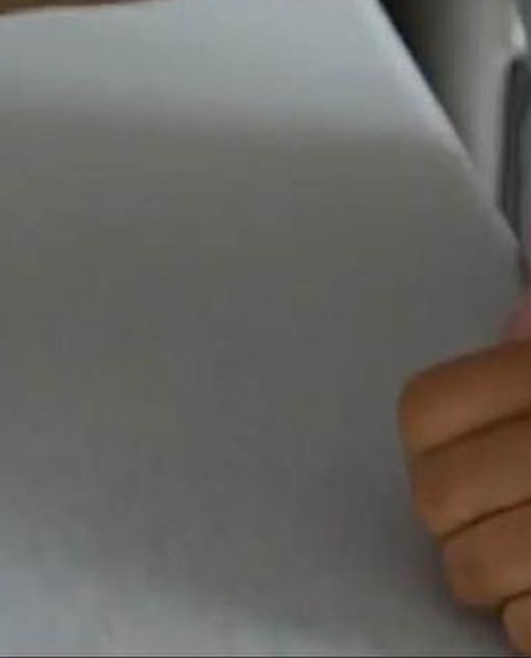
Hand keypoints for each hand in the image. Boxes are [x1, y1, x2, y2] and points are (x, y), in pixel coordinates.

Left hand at [400, 338, 530, 652]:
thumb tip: (515, 318)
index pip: (424, 412)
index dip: (431, 447)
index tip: (466, 462)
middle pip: (433, 496)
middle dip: (457, 523)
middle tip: (502, 522)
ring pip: (468, 570)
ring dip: (493, 579)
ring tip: (528, 563)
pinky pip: (523, 627)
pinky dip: (530, 623)